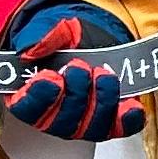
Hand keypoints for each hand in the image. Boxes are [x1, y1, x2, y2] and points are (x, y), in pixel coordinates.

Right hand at [4, 8, 144, 140]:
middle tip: (80, 67)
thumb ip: (40, 38)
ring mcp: (83, 124)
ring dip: (100, 101)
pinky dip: (127, 119)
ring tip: (103, 74)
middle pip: (61, 123)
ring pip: (91, 129)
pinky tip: (130, 104)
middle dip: (74, 94)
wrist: (89, 39)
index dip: (39, 97)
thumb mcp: (49, 29)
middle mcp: (54, 118)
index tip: (51, 77)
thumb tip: (31, 51)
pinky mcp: (111, 122)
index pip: (27, 110)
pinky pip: (121, 129)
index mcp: (29, 98)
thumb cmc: (63, 40)